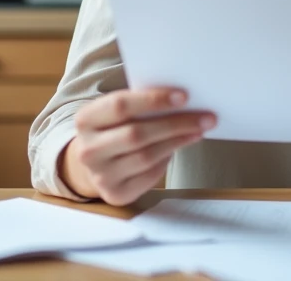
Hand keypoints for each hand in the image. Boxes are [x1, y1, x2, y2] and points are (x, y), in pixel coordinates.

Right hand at [60, 88, 215, 205]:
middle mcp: (88, 150)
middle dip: (175, 123)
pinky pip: (150, 174)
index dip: (153, 100)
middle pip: (136, 134)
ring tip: (199, 130)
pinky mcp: (115, 193)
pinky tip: (181, 146)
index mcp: (86, 120)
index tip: (184, 96)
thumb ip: (139, 104)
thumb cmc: (114, 128)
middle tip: (205, 117)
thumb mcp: (116, 112)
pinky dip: (168, 158)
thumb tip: (182, 100)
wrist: (94, 161)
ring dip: (178, 141)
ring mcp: (100, 175)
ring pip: (147, 156)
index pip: (120, 106)